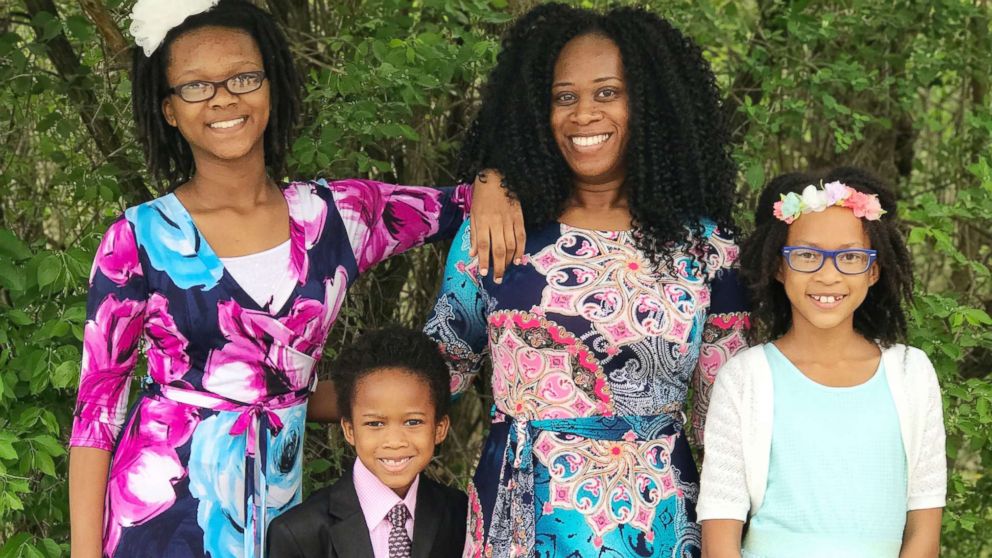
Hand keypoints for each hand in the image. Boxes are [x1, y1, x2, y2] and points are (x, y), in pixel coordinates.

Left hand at [469, 169, 524, 283]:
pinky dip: (521, 249)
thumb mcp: (473, 213)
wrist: (497, 176)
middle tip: (498, 279)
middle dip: (498, 266)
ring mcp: (509, 219)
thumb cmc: (482, 195)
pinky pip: (521, 236)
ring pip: (511, 244)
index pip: (483, 244)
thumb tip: (472, 254)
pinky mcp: (519, 216)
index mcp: (482, 220)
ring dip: (509, 260)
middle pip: (499, 248)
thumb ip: (473, 234)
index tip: (484, 273)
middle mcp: (496, 222)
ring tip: (507, 270)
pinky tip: (519, 259)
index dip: (484, 260)